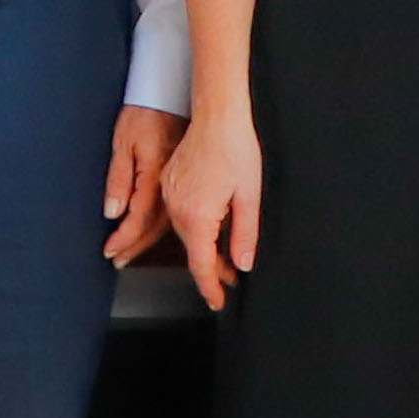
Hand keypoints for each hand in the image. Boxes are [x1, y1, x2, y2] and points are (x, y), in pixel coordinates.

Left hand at [101, 104, 183, 266]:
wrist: (169, 94)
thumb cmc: (145, 114)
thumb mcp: (123, 143)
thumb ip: (118, 179)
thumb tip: (113, 212)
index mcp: (154, 176)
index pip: (138, 219)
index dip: (124, 239)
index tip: (111, 252)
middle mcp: (171, 184)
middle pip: (154, 227)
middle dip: (134, 246)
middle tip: (119, 260)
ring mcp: (180, 182)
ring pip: (166, 222)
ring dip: (148, 240)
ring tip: (131, 252)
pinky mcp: (184, 179)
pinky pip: (174, 210)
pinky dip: (161, 225)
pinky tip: (153, 231)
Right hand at [160, 108, 262, 312]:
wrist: (218, 115)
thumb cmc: (236, 149)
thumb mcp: (249, 196)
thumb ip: (245, 234)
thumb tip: (242, 263)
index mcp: (197, 215)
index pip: (201, 264)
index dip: (210, 287)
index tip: (218, 302)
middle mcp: (177, 208)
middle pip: (192, 251)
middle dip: (210, 269)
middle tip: (230, 279)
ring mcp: (170, 195)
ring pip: (185, 234)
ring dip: (203, 248)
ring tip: (224, 256)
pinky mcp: (169, 184)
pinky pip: (179, 216)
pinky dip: (195, 229)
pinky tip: (211, 228)